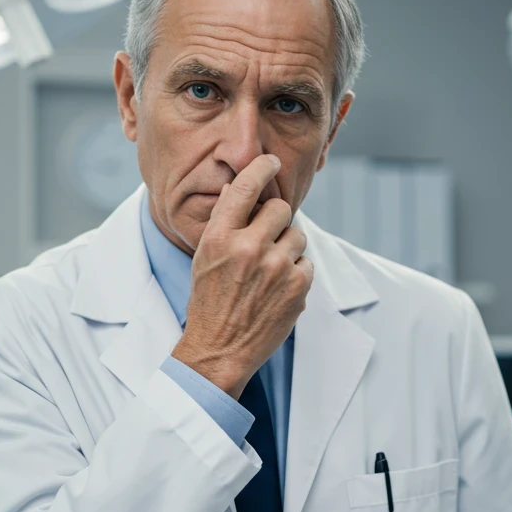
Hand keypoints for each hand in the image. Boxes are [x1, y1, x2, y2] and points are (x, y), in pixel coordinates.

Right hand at [170, 154, 312, 398]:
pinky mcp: (298, 287)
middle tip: (267, 238)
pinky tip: (277, 289)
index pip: (247, 187)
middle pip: (281, 208)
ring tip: (269, 271)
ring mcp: (276, 268)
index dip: (262, 169)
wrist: (219, 350)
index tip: (271, 161)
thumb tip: (239, 187)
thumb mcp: (205, 257)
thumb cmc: (209, 302)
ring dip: (288, 248)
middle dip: (277, 219)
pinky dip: (296, 273)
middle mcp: (248, 247)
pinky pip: (306, 263)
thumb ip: (224, 222)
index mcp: (220, 237)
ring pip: (297, 235)